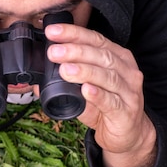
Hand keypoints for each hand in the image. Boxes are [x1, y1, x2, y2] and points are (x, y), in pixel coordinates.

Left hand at [45, 23, 156, 166]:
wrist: (128, 134)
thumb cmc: (106, 108)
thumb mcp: (84, 93)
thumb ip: (65, 85)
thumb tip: (37, 81)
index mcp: (116, 58)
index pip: (95, 40)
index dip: (74, 34)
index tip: (52, 32)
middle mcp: (126, 70)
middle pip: (100, 55)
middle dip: (75, 51)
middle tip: (53, 52)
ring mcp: (129, 91)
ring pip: (107, 76)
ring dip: (84, 71)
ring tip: (64, 70)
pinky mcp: (126, 111)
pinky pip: (111, 101)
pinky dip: (98, 95)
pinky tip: (85, 90)